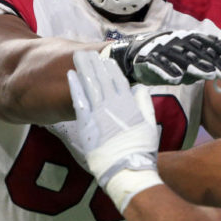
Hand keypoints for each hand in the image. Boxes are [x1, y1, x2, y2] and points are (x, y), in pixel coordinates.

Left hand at [66, 51, 158, 186]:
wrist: (125, 169)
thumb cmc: (140, 150)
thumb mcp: (150, 125)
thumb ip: (145, 104)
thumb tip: (140, 87)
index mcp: (128, 103)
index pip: (118, 79)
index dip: (111, 67)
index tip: (105, 57)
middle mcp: (112, 104)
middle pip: (101, 78)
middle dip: (94, 63)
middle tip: (86, 51)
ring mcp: (98, 112)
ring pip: (89, 84)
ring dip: (84, 69)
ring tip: (78, 57)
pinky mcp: (86, 123)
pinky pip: (78, 99)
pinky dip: (75, 86)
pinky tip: (71, 75)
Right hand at [104, 30, 220, 85]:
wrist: (137, 54)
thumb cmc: (169, 58)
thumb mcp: (191, 59)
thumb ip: (208, 63)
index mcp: (192, 39)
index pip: (215, 47)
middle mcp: (181, 41)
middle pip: (203, 53)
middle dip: (219, 65)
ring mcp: (165, 49)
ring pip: (183, 57)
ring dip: (197, 66)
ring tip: (209, 74)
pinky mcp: (150, 58)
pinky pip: (160, 64)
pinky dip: (168, 70)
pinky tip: (177, 78)